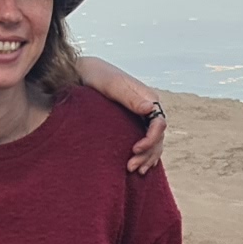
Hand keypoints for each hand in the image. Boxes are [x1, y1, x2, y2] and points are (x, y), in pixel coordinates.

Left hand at [74, 54, 167, 173]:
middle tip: (130, 167)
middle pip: (157, 136)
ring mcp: (141, 116)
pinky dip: (144, 155)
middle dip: (146, 153)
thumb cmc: (97, 76)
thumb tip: (151, 109)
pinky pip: (145, 141)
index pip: (159, 124)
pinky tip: (140, 167)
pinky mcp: (132, 122)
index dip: (150, 140)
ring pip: (153, 142)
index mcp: (148, 98)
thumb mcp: (112, 85)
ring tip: (134, 171)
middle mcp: (148, 108)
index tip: (134, 150)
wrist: (84, 72)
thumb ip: (130, 98)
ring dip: (147, 158)